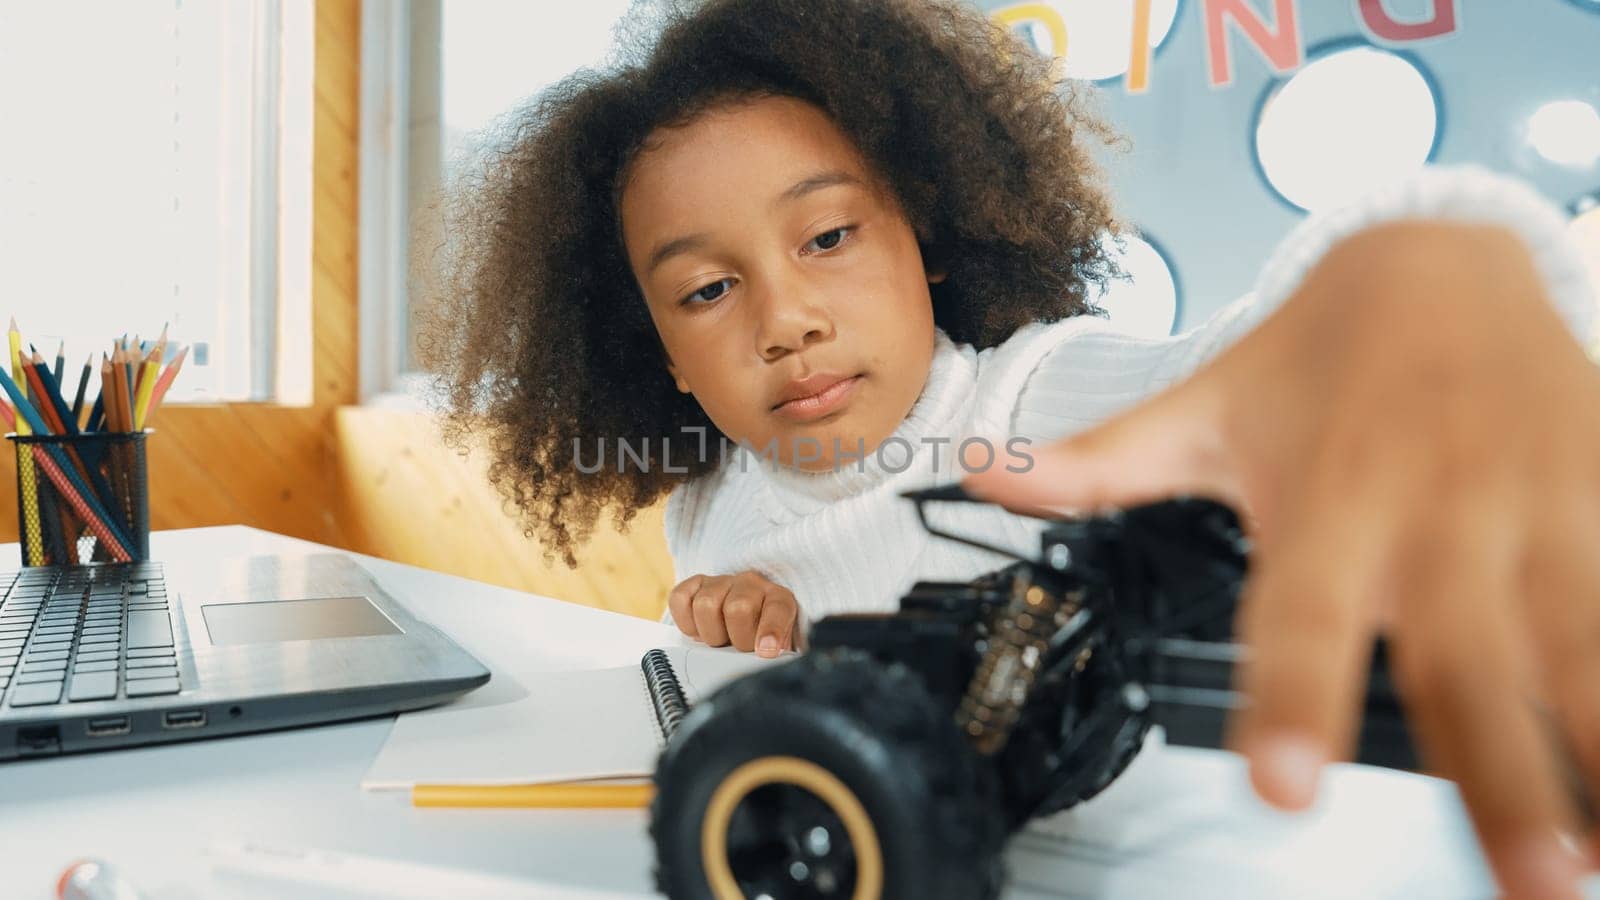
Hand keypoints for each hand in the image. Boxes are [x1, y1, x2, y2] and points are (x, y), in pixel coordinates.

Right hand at [668, 570, 797, 657]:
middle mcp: (751, 584)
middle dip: (736, 638)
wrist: (743, 623)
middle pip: (738, 608)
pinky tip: (698, 628)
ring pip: (706, 604)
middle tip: (737, 647)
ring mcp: (722, 582)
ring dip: (710, 632)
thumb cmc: (759, 639)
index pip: (777, 609)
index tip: (765, 651)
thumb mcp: (774, 649)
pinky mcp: (696, 584)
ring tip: (718, 639)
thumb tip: (759, 661)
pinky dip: (685, 620)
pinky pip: (680, 597)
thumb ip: (771, 656)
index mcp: (778, 599)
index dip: (771, 630)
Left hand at [966, 222, 1599, 896]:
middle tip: (1525, 878)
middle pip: (1458, 657)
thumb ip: (1099, 460)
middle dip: (1497, 773)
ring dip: (1595, 741)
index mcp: (1324, 499)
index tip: (1284, 785)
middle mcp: (1431, 511)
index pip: (1297, 613)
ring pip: (1572, 638)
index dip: (1290, 696)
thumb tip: (977, 470)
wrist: (1442, 254)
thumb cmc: (1314, 356)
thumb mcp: (1202, 406)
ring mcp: (1533, 506)